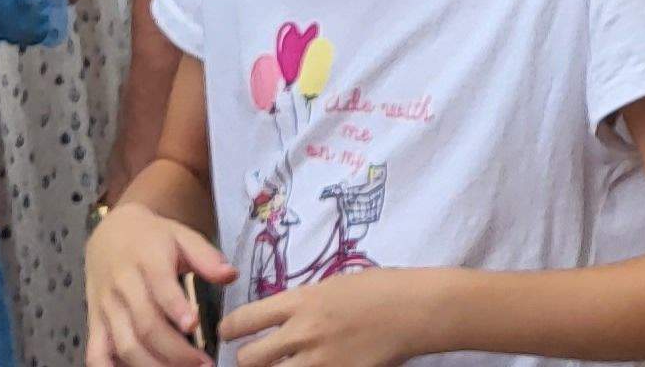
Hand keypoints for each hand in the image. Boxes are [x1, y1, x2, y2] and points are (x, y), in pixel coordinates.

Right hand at [82, 203, 228, 366]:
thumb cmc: (153, 238)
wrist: (111, 230)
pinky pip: (96, 353)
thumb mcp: (183, 236)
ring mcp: (106, 308)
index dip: (176, 308)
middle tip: (204, 364)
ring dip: (153, 366)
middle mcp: (123, 287)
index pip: (160, 287)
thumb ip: (206, 257)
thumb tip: (231, 275)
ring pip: (125, 345)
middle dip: (176, 351)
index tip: (194, 325)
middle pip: (145, 326)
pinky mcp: (95, 322)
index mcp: (147, 261)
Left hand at [220, 268, 443, 366]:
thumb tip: (281, 316)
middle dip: (246, 359)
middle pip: (248, 358)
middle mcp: (303, 332)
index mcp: (300, 301)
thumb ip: (302, 303)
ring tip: (279, 366)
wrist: (416, 310)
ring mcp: (319, 360)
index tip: (227, 333)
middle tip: (253, 358)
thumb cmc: (381, 288)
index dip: (227, 329)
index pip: (244, 319)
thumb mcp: (333, 285)